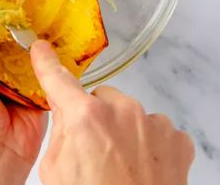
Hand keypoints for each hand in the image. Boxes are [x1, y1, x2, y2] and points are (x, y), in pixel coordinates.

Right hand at [30, 40, 194, 184]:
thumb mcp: (56, 170)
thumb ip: (61, 133)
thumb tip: (66, 114)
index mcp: (85, 118)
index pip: (58, 79)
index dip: (46, 63)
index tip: (42, 50)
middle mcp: (122, 112)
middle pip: (99, 99)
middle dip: (94, 118)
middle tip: (93, 152)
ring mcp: (153, 125)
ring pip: (129, 114)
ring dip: (123, 132)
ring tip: (120, 167)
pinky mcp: (177, 140)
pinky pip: (155, 130)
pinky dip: (148, 145)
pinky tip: (140, 169)